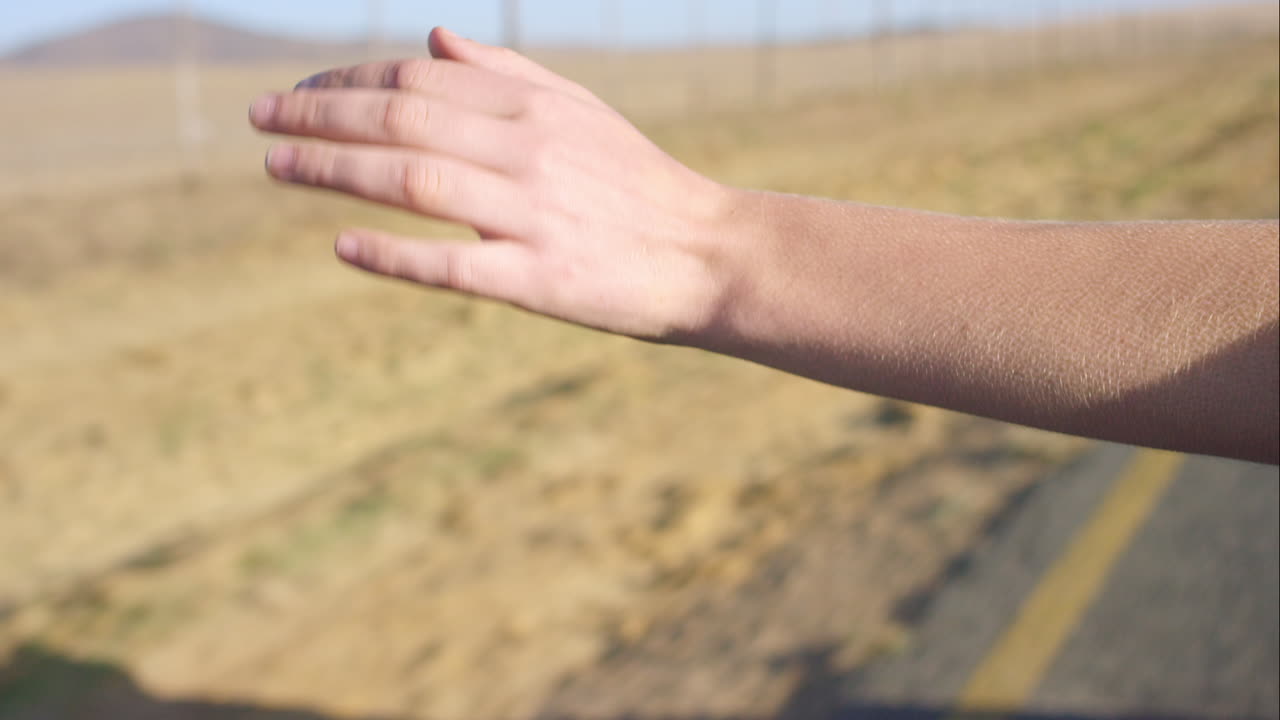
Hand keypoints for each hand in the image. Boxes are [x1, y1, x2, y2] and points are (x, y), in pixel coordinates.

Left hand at [250, 27, 735, 341]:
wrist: (712, 256)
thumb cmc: (640, 184)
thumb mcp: (581, 111)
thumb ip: (507, 73)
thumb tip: (432, 41)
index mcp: (535, 108)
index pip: (417, 81)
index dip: (346, 82)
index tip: (297, 94)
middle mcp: (528, 151)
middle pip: (402, 120)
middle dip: (319, 115)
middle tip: (259, 120)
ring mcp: (533, 215)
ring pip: (414, 180)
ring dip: (336, 168)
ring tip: (276, 166)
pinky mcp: (541, 280)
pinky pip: (453, 264)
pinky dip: (393, 253)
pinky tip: (342, 244)